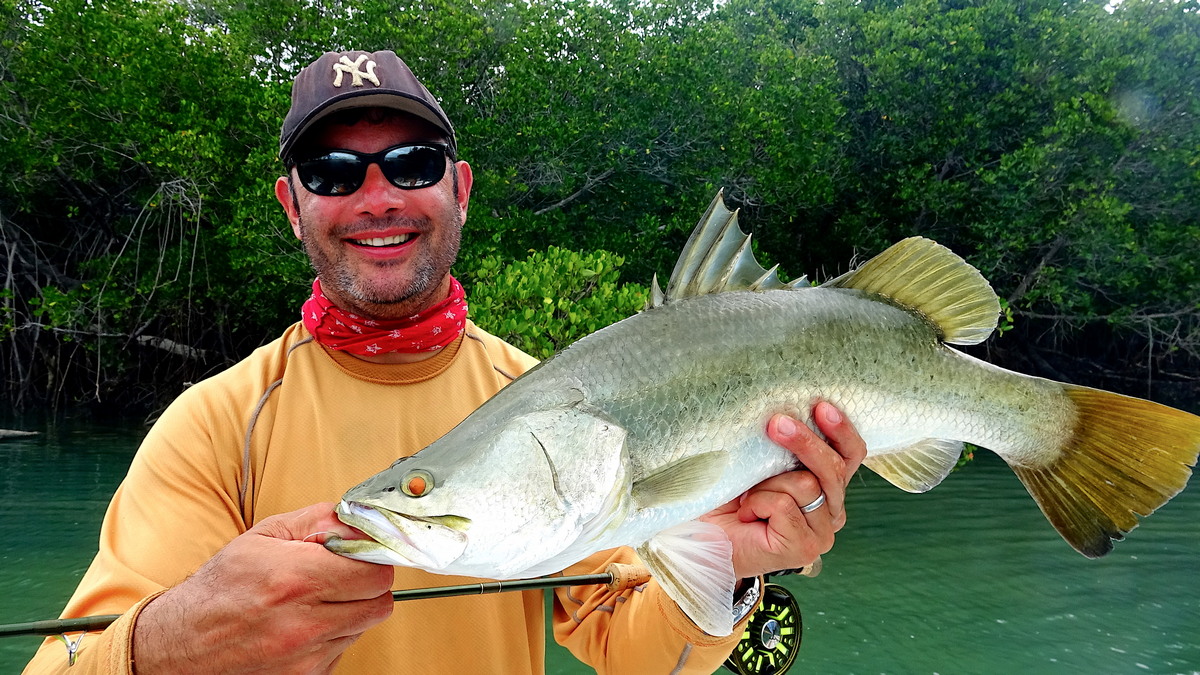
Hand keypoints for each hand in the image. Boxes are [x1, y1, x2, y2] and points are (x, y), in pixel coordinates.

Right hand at [132, 503, 393, 673]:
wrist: (183, 642)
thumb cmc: (221, 588)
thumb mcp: (264, 536)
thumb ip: (320, 521)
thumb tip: (360, 520)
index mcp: (295, 580)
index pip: (375, 571)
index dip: (372, 557)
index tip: (361, 552)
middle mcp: (304, 623)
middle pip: (379, 601)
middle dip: (367, 583)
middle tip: (342, 573)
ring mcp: (307, 656)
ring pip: (364, 625)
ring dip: (351, 608)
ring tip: (315, 598)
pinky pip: (343, 647)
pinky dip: (333, 632)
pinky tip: (304, 621)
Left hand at [701, 402, 866, 579]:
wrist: (706, 538)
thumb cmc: (731, 498)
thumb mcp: (760, 463)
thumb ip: (781, 448)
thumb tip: (785, 414)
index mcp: (828, 487)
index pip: (851, 455)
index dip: (841, 431)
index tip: (821, 406)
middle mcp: (832, 510)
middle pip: (833, 468)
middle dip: (805, 442)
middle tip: (776, 424)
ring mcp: (821, 532)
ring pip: (807, 485)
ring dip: (768, 483)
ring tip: (748, 496)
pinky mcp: (805, 548)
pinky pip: (784, 505)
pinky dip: (759, 502)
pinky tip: (748, 514)